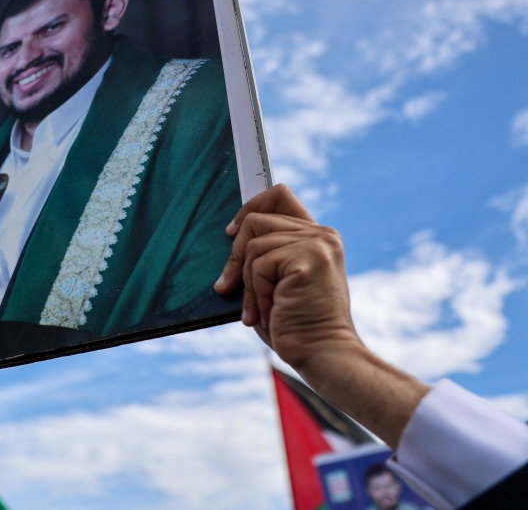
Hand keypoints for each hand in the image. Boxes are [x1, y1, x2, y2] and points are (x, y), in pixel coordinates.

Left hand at [213, 184, 358, 368]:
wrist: (322, 354)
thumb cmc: (295, 324)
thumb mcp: (277, 281)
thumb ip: (265, 255)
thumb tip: (231, 234)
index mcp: (317, 237)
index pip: (279, 196)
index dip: (250, 207)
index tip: (231, 232)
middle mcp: (322, 235)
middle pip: (256, 219)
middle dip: (236, 256)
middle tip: (229, 286)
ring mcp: (317, 244)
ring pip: (253, 244)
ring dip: (247, 282)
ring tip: (260, 308)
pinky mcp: (308, 258)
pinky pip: (259, 265)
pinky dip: (256, 293)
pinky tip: (271, 311)